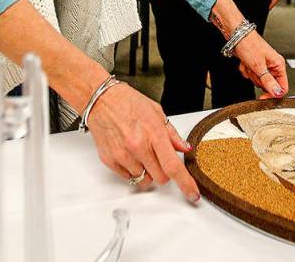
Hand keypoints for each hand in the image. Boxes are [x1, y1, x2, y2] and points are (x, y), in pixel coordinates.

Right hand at [86, 81, 199, 202]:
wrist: (101, 100)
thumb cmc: (127, 102)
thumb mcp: (156, 112)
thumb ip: (172, 134)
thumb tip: (184, 148)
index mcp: (153, 133)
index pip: (173, 166)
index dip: (186, 183)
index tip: (192, 193)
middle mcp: (138, 147)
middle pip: (161, 178)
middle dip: (164, 172)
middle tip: (159, 157)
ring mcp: (123, 155)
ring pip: (144, 180)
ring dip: (147, 171)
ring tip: (141, 152)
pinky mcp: (110, 161)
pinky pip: (128, 177)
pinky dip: (133, 170)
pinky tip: (130, 154)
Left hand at [233, 31, 287, 98]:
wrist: (237, 36)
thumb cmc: (249, 44)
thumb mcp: (258, 66)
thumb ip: (268, 81)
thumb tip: (277, 93)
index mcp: (278, 65)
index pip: (282, 87)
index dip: (273, 94)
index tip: (262, 97)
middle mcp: (273, 66)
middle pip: (268, 85)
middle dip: (258, 79)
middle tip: (254, 69)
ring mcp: (264, 66)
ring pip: (258, 81)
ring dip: (251, 74)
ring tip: (249, 64)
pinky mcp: (256, 66)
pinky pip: (251, 76)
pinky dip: (246, 71)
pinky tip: (245, 63)